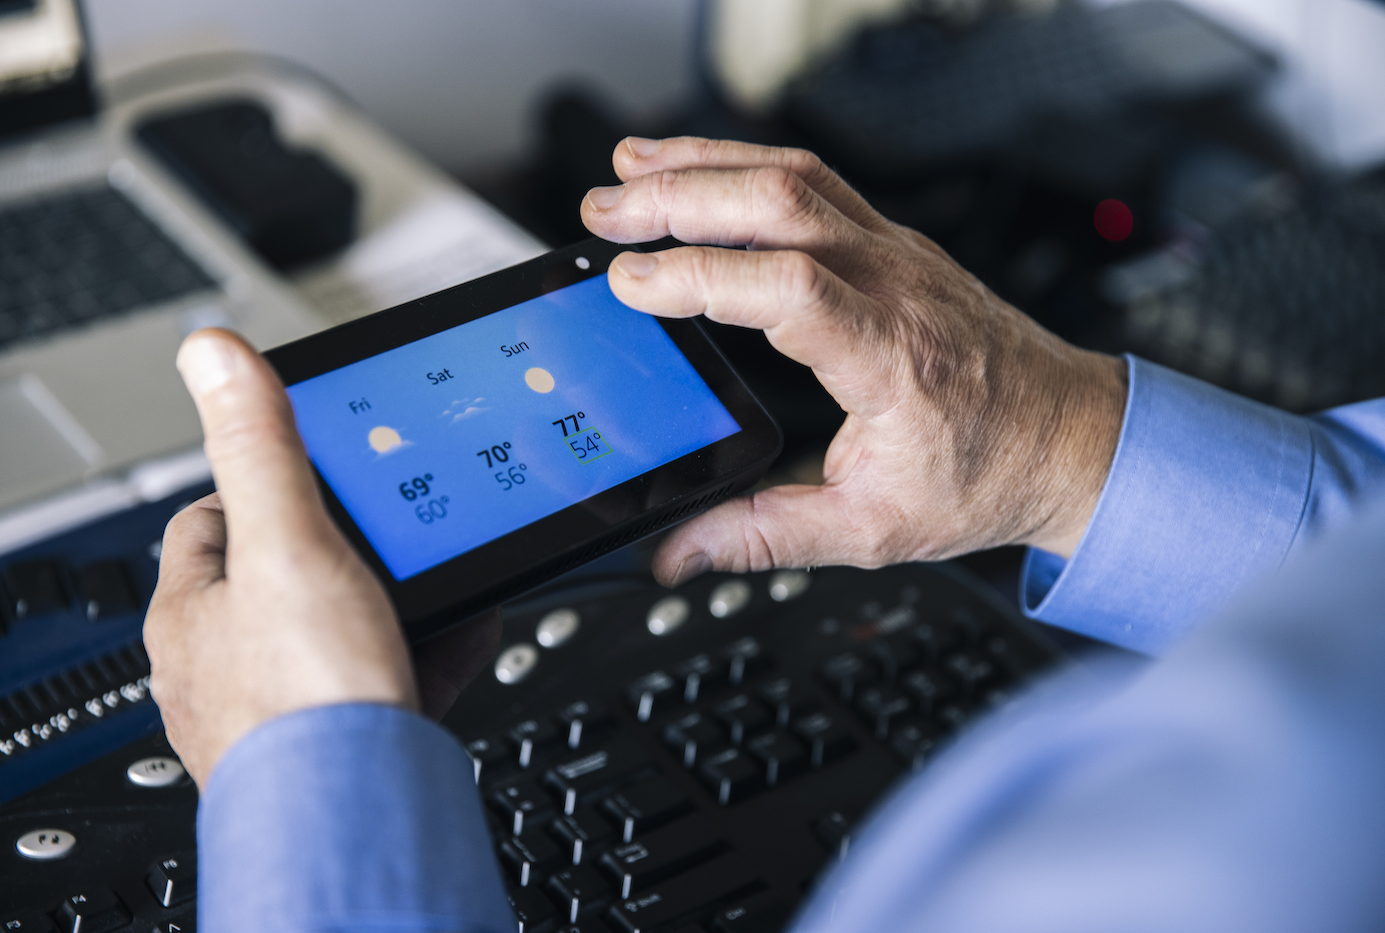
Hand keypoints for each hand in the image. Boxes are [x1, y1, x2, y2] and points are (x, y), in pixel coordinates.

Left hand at [144, 329, 498, 789]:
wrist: (362, 819)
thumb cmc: (305, 703)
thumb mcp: (289, 547)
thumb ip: (261, 450)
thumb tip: (212, 354)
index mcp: (196, 611)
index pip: (215, 519)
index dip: (270, 482)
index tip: (316, 466)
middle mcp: (230, 662)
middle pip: (296, 571)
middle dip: (360, 543)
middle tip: (405, 522)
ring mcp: (291, 702)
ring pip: (353, 624)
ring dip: (406, 595)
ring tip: (452, 570)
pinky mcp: (351, 733)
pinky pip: (393, 671)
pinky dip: (433, 646)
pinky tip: (470, 628)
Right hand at [581, 137, 1126, 584]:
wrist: (1069, 438)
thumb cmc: (987, 475)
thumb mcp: (872, 529)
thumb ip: (763, 538)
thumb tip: (677, 552)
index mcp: (892, 357)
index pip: (789, 290)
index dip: (702, 276)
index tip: (630, 283)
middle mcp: (896, 286)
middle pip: (784, 205)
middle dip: (681, 197)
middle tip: (603, 213)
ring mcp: (898, 253)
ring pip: (796, 177)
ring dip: (706, 165)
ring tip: (630, 171)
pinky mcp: (893, 244)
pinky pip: (814, 183)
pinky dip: (745, 166)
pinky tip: (699, 172)